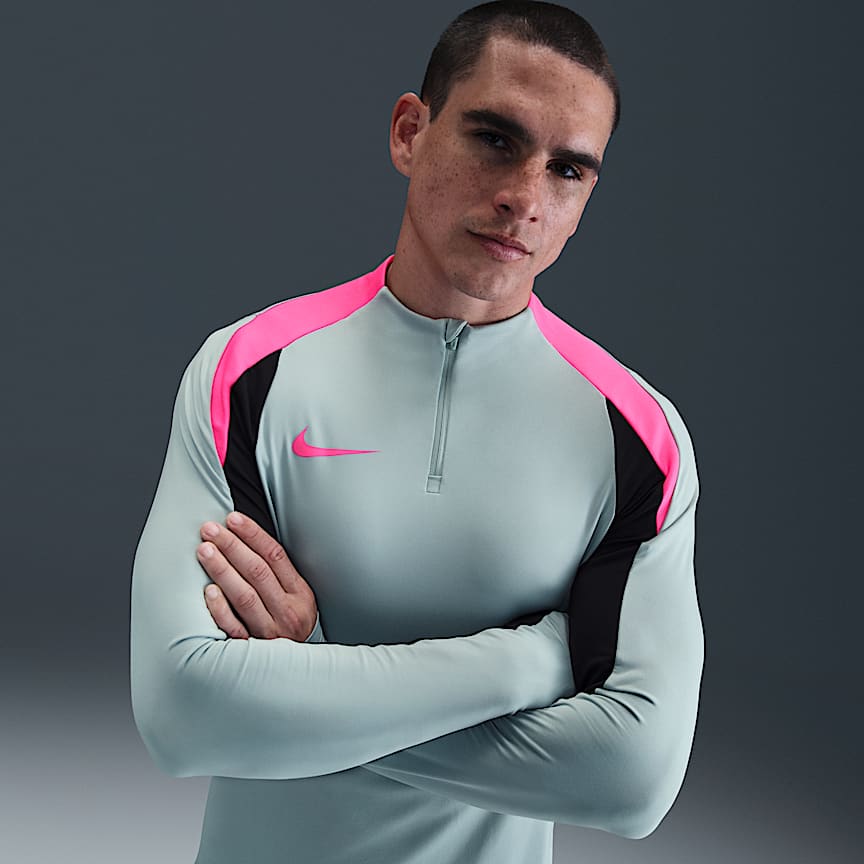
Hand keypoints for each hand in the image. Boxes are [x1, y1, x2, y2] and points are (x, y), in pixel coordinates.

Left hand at [196, 511, 317, 640]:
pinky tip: (208, 591)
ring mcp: (270, 631)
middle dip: (232, 546)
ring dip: (223, 570)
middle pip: (258, 572)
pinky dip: (221, 609)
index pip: (275, 556)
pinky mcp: (252, 649)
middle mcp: (287, 611)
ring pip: (245, 596)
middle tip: (210, 529)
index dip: (252, 535)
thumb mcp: (298, 597)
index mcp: (300, 594)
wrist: (298, 671)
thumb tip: (247, 539)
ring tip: (204, 550)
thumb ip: (278, 573)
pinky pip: (234, 627)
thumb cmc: (291, 624)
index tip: (232, 519)